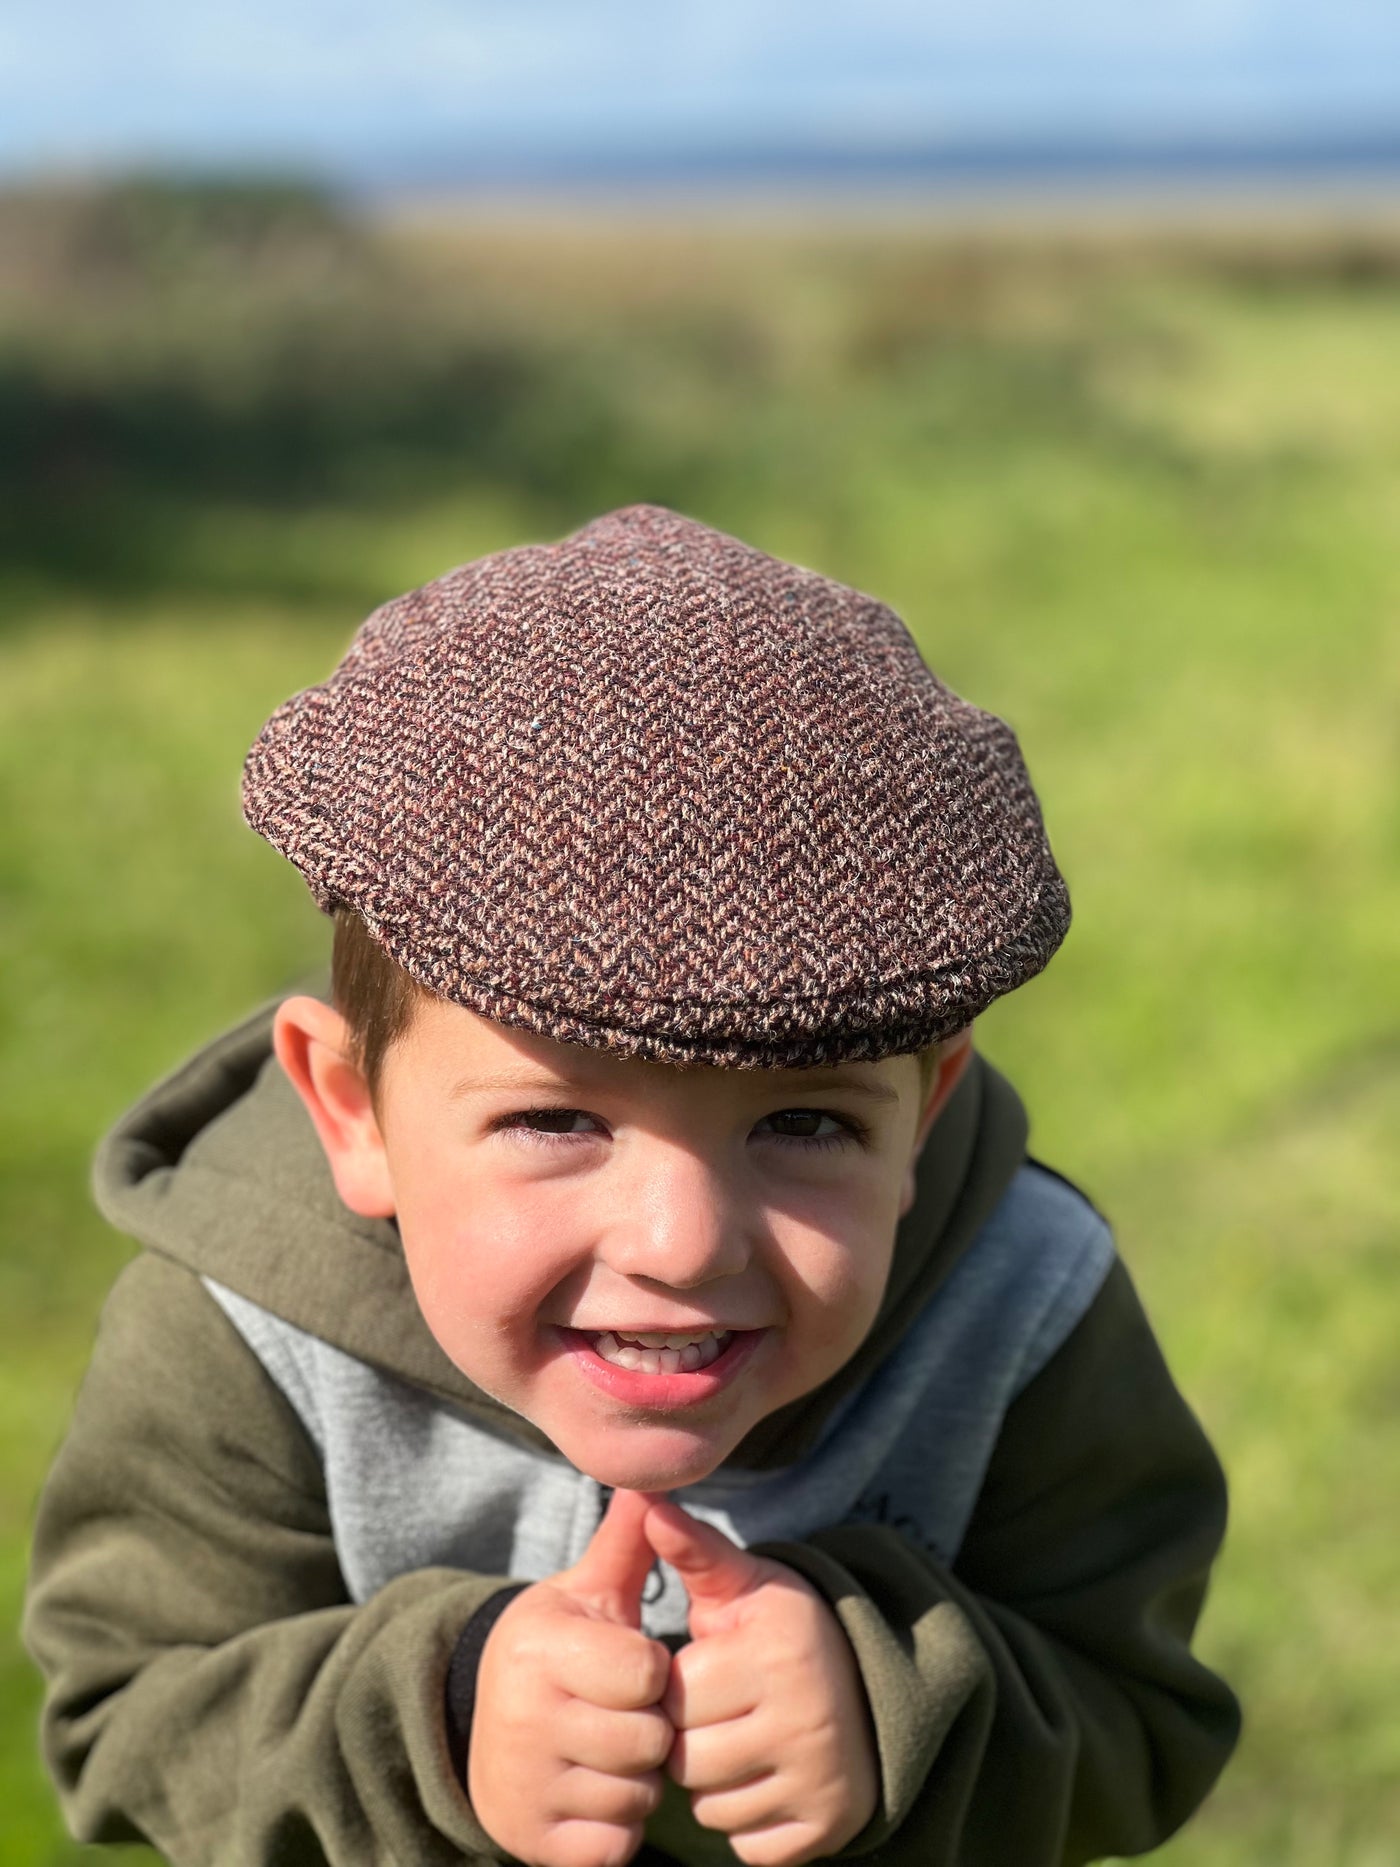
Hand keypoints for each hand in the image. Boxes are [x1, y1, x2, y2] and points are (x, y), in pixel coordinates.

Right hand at [468, 1489, 672, 1866]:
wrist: (479, 1733)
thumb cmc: (554, 1654)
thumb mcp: (582, 1596)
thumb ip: (624, 1546)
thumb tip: (652, 1482)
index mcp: (540, 1650)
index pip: (649, 1673)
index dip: (653, 1673)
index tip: (628, 1666)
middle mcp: (525, 1717)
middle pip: (649, 1740)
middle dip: (649, 1729)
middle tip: (618, 1714)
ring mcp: (526, 1785)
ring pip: (637, 1797)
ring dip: (636, 1780)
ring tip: (606, 1750)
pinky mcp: (533, 1842)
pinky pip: (616, 1846)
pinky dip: (617, 1827)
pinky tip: (593, 1792)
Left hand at [644, 1500, 879, 1866]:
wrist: (863, 1686)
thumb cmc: (778, 1631)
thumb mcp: (743, 1583)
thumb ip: (691, 1549)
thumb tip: (644, 1500)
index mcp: (778, 1653)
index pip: (675, 1699)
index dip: (675, 1690)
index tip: (702, 1673)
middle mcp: (809, 1718)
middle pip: (688, 1761)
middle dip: (688, 1740)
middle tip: (718, 1714)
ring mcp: (823, 1779)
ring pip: (712, 1809)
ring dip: (712, 1784)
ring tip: (739, 1741)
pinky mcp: (828, 1828)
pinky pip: (747, 1846)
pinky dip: (745, 1822)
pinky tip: (764, 1780)